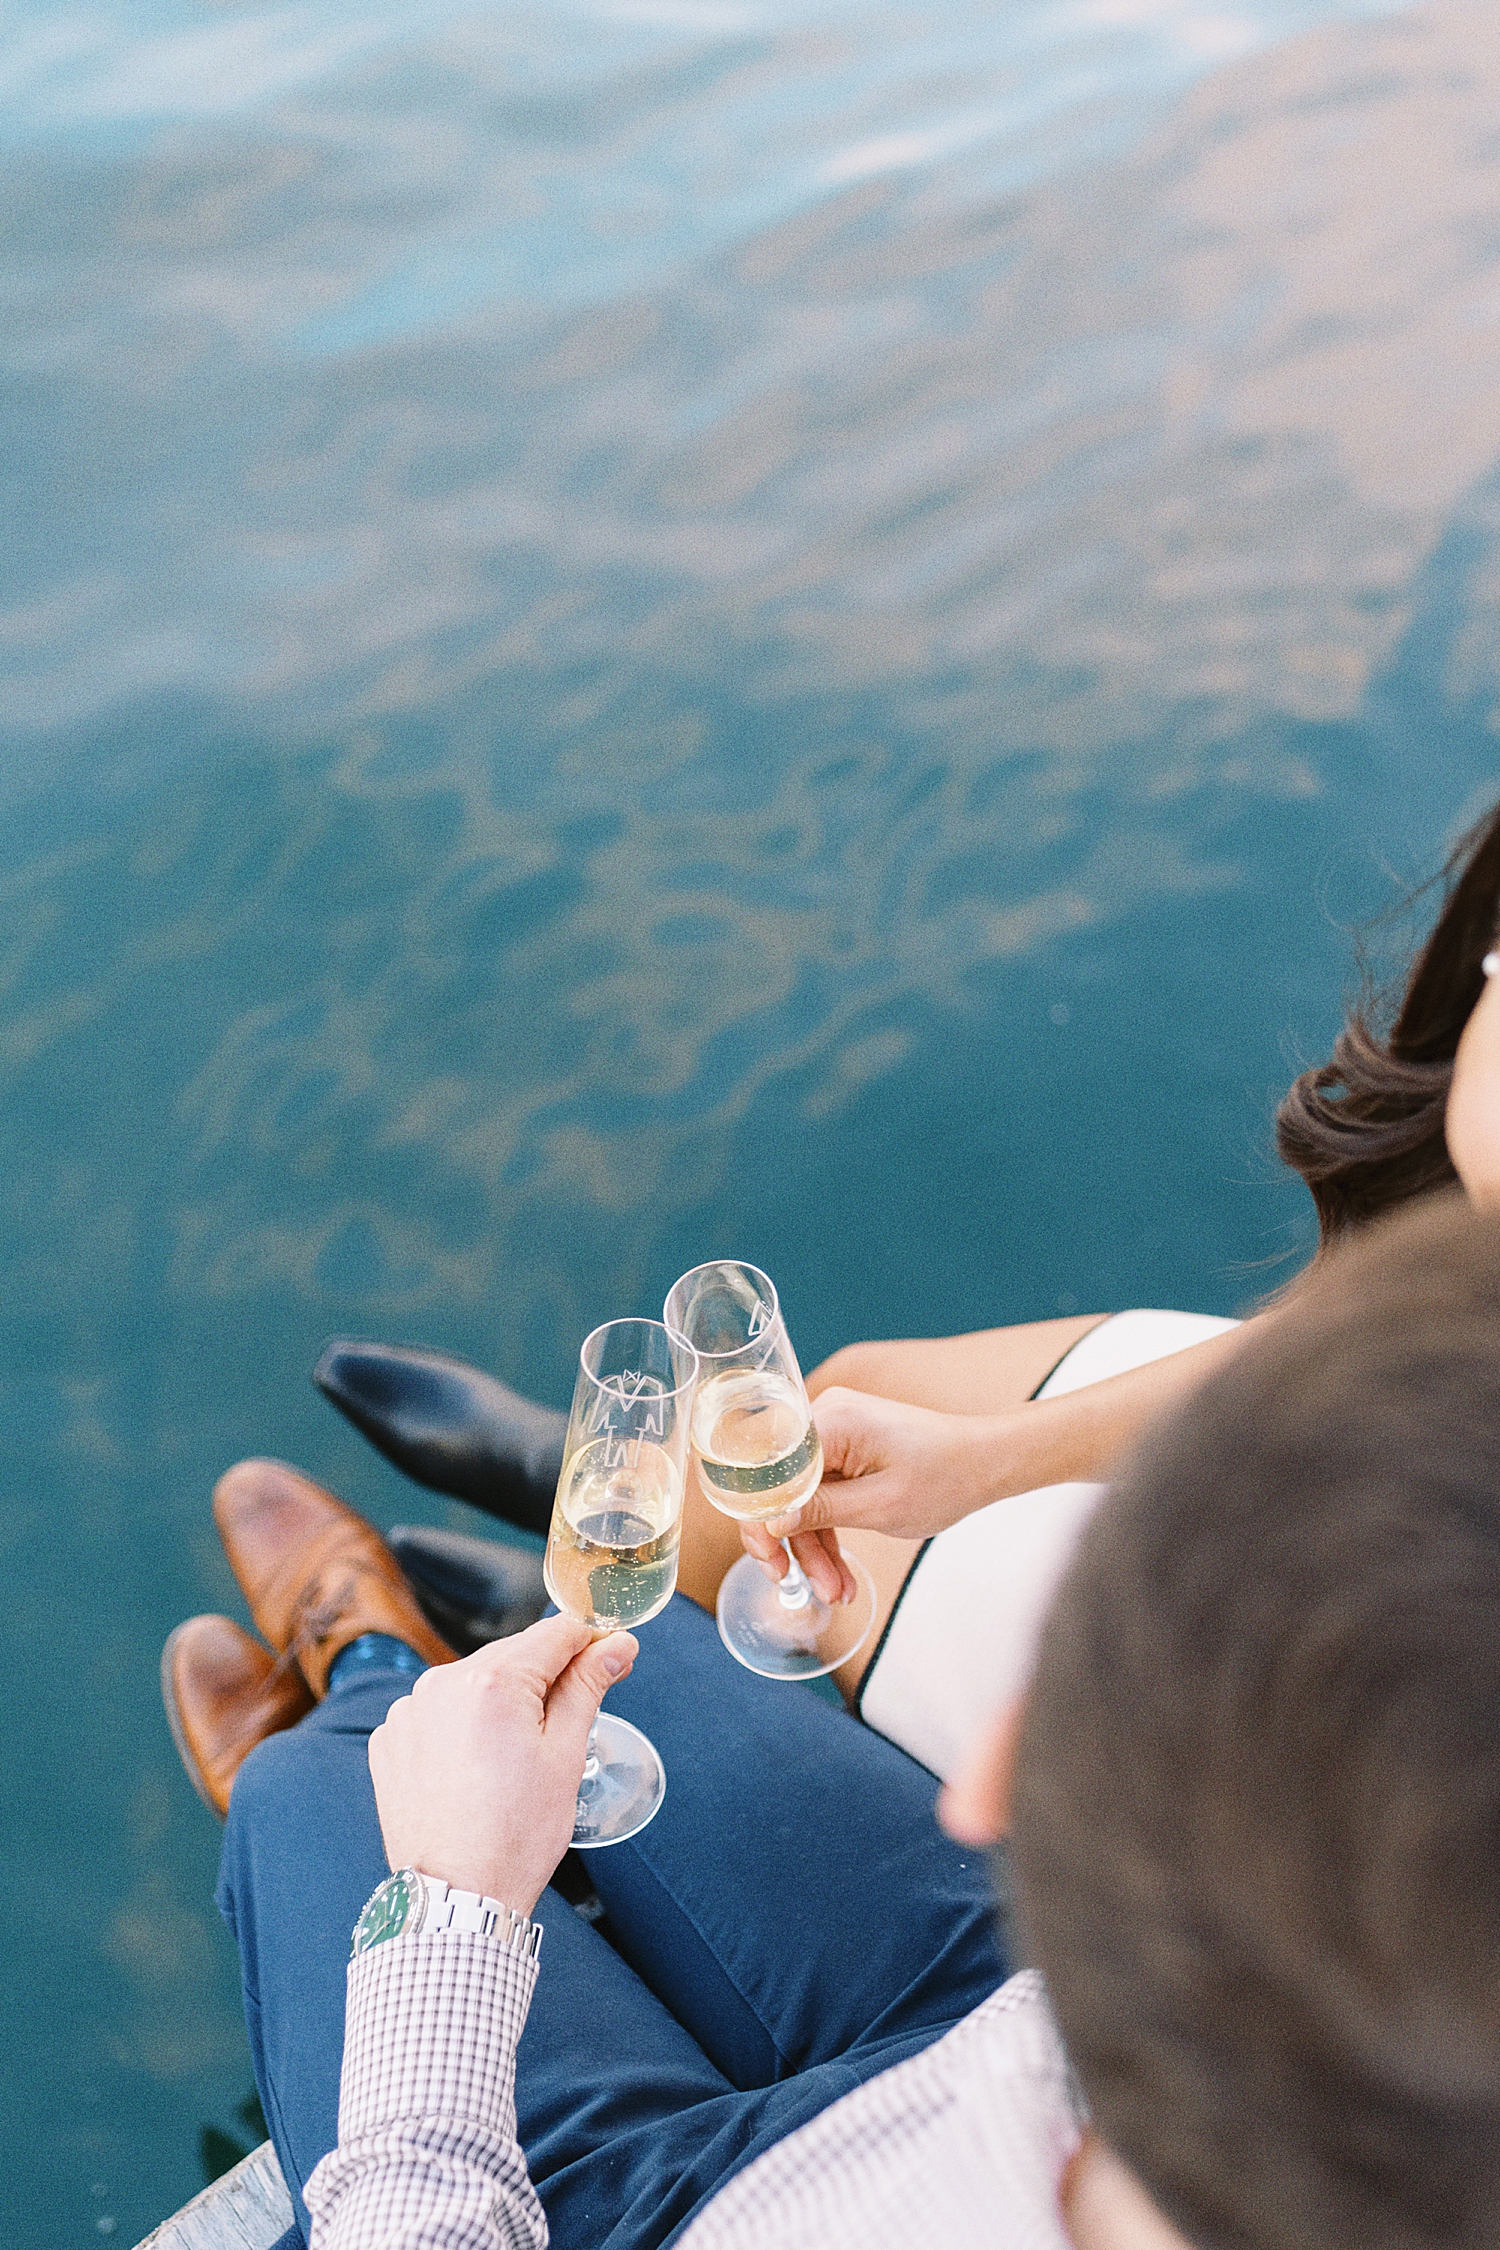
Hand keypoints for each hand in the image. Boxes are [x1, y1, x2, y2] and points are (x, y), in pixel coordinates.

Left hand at [367, 1615, 636, 1915]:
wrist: (455, 1898)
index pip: (555, 1634)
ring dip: (502, 1702)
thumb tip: (617, 1645)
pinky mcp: (390, 1741)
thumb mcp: (565, 1755)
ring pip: (474, 1684)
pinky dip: (462, 1727)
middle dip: (547, 1678)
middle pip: (513, 1657)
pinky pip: (439, 1713)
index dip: (590, 1643)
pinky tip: (477, 1768)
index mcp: (492, 1681)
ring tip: (517, 1758)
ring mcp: (409, 1712)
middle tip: (571, 1722)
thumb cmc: (516, 1834)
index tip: (612, 1660)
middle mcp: (442, 1683)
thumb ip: (588, 1686)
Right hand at [739, 1387, 1001, 1583]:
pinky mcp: (846, 1448)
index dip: (758, 1519)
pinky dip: (829, 1531)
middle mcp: (825, 1416)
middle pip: (782, 1486)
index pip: (768, 1471)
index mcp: (831, 1420)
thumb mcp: (880, 1506)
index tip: (771, 1561)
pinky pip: (821, 1492)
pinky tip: (841, 1574)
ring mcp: (835, 1432)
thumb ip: (820, 1512)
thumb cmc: (944, 1478)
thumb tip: (767, 1522)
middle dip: (793, 1542)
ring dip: (814, 1547)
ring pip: (802, 1497)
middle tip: (797, 1585)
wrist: (986, 1462)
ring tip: (837, 1593)